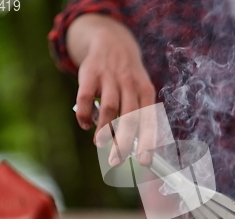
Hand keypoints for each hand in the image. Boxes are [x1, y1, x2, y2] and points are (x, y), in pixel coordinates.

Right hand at [67, 14, 155, 165]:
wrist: (111, 43)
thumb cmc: (128, 78)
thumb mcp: (139, 91)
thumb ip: (137, 116)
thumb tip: (133, 148)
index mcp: (145, 92)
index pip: (149, 120)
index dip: (147, 141)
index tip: (144, 160)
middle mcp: (130, 84)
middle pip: (129, 117)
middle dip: (123, 142)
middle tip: (116, 160)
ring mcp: (110, 78)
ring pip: (109, 108)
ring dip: (104, 129)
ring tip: (100, 143)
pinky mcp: (90, 74)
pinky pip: (86, 98)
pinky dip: (85, 114)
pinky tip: (86, 124)